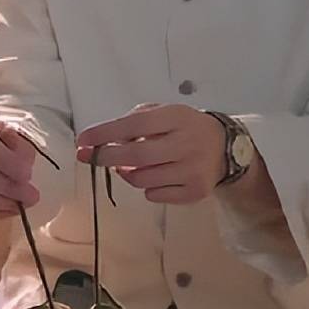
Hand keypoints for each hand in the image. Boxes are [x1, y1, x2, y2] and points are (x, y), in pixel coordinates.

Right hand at [0, 115, 39, 219]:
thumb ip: (21, 149)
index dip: (6, 161)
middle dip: (7, 187)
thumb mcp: (17, 135)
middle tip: (31, 195)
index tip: (27, 174)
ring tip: (22, 204)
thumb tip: (23, 173)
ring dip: (1, 203)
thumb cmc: (7, 141)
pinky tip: (10, 209)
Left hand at [76, 104, 226, 204]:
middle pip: (136, 156)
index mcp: (176, 118)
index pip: (134, 125)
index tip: (83, 140)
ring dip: (126, 174)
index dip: (105, 134)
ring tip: (129, 165)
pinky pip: (155, 195)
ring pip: (143, 179)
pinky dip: (146, 187)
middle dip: (106, 157)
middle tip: (88, 157)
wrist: (226, 148)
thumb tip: (103, 142)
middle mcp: (186, 144)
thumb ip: (136, 122)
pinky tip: (155, 175)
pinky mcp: (195, 192)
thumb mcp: (164, 114)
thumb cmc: (184, 128)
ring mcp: (193, 170)